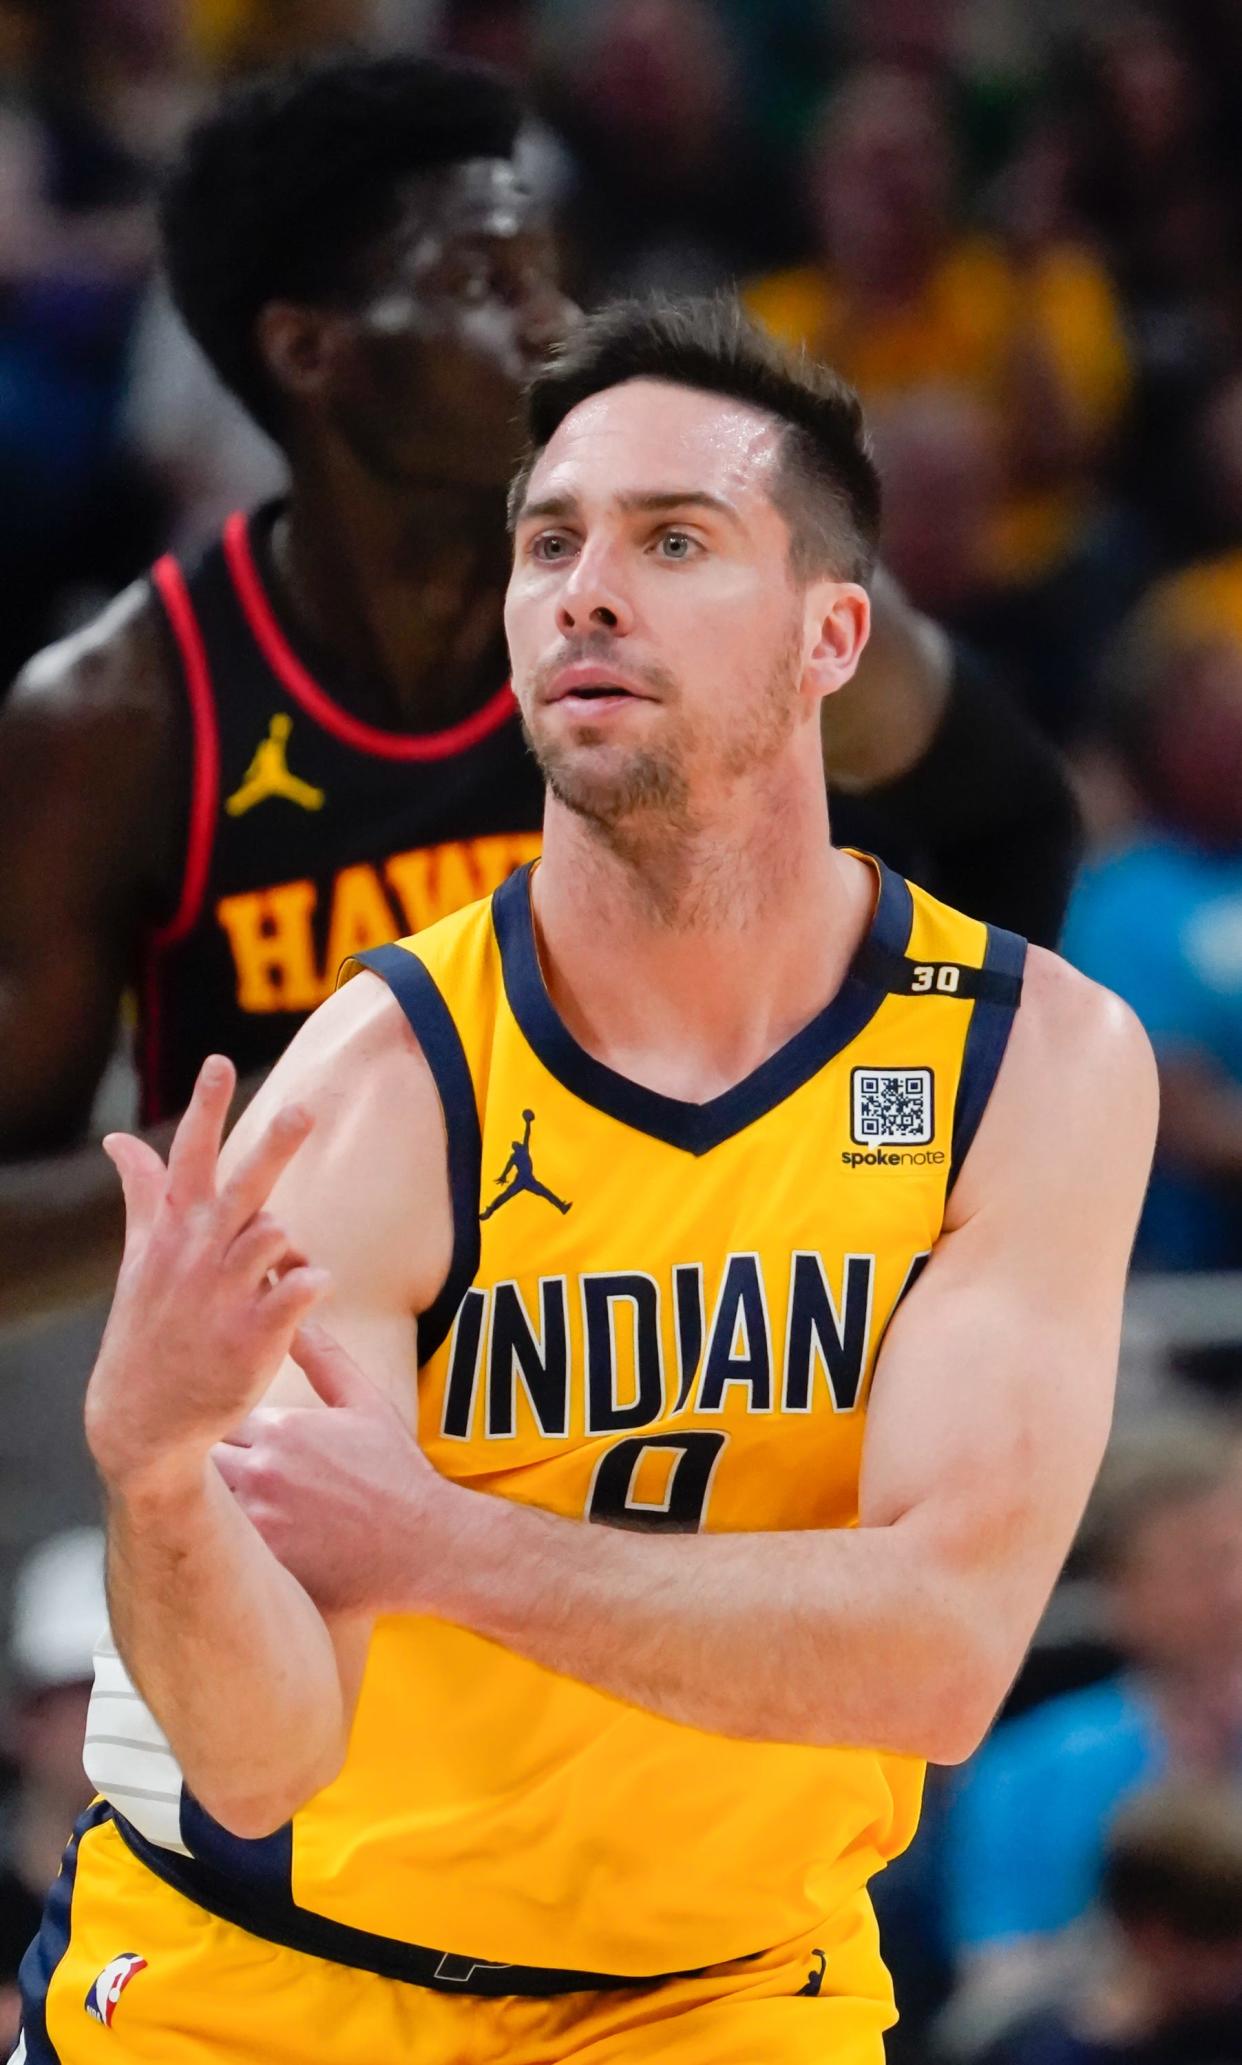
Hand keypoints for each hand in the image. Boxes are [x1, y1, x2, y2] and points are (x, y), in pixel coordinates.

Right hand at [86, 1056, 328, 1496]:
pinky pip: (299, 1289)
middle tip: (305, 1109)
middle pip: (242, 1185)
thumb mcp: (139, 1257)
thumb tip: (118, 1138)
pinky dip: (312, 1281)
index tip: (220, 1061)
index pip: (189, 1156)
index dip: (206, 1107)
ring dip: (289, 1244)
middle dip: (274, 1145)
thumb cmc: (149, 1327)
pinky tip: (311, 1288)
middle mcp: (196, 1256)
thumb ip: (142, 1193)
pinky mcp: (253, 1337)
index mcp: (173, 1233)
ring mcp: (223, 1296)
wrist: (143, 1418)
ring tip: (276, 1274)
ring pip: (275, 1233)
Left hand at [212, 1321, 456, 1617]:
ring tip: (241, 1507)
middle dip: (215, 1462)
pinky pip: (222, 1546)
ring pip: (207, 1503)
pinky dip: (228, 1542)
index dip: (226, 1426)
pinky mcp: (262, 1564)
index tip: (240, 1438)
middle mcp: (261, 1470)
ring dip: (216, 1502)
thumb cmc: (396, 1473)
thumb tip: (297, 1323)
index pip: (220, 1417)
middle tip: (234, 1474)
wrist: (424, 1544)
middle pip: (203, 1459)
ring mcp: (258, 1520)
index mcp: (281, 1428)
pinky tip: (251, 1542)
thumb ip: (326, 1360)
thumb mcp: (367, 1405)